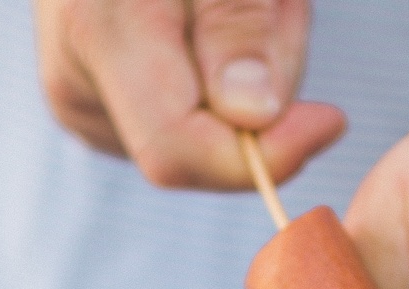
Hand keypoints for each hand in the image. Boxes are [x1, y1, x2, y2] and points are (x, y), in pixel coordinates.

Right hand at [33, 0, 345, 187]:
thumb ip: (236, 20)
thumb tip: (254, 116)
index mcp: (97, 32)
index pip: (176, 149)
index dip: (262, 153)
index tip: (333, 118)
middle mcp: (75, 82)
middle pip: (204, 146)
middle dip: (264, 87)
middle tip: (275, 4)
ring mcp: (81, 102)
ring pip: (202, 137)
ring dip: (247, 80)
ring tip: (232, 3)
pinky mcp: (95, 109)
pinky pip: (184, 124)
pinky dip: (217, 82)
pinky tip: (203, 25)